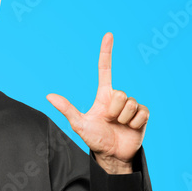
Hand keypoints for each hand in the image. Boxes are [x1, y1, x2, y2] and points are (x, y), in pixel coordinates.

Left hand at [46, 32, 148, 172]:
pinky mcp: (142, 116)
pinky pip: (141, 112)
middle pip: (121, 93)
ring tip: (120, 126)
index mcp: (104, 95)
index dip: (106, 52)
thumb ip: (67, 109)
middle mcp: (118, 98)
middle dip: (114, 110)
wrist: (112, 155)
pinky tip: (130, 129)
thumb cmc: (95, 139)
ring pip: (130, 104)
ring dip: (123, 118)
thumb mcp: (79, 124)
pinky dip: (134, 123)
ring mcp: (131, 107)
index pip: (105, 69)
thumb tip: (48, 96)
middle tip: (110, 121)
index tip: (108, 35)